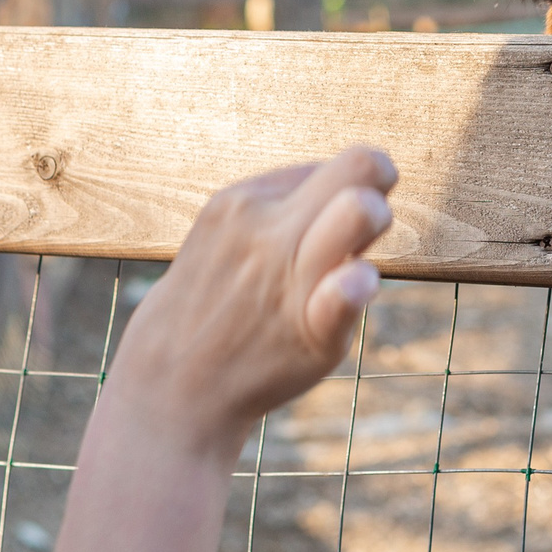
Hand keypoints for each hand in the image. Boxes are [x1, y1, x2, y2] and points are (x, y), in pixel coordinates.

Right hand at [106, 146, 399, 463]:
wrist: (172, 385)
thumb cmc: (214, 304)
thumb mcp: (226, 233)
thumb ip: (281, 206)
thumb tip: (350, 182)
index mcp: (245, 198)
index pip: (329, 168)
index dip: (342, 194)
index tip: (325, 229)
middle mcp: (268, 228)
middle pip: (360, 167)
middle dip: (379, 183)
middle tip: (363, 225)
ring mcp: (289, 277)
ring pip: (360, 210)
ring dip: (375, 219)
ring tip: (356, 254)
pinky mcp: (313, 330)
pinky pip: (343, 294)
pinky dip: (355, 285)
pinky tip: (357, 282)